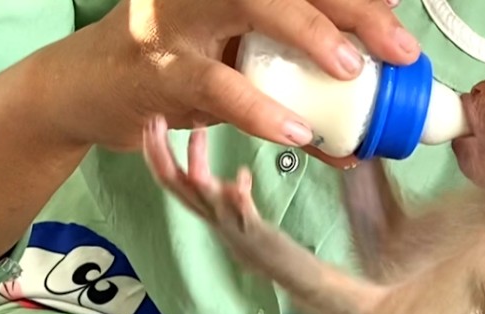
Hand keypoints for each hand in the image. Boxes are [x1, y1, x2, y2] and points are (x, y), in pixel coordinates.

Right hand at [49, 0, 419, 151]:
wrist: (86, 91)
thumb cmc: (174, 68)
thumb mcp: (239, 60)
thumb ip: (295, 70)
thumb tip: (366, 101)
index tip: (397, 11)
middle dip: (351, 9)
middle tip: (398, 46)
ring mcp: (177, 18)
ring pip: (251, 6)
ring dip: (311, 36)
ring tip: (353, 73)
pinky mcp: (157, 69)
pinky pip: (216, 86)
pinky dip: (261, 109)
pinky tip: (297, 130)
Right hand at [142, 117, 269, 241]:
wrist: (272, 265)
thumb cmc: (252, 235)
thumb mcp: (233, 209)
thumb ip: (227, 193)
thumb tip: (233, 170)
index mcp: (201, 204)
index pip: (168, 176)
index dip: (154, 151)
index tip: (150, 122)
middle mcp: (208, 212)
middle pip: (174, 183)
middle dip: (162, 151)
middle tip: (156, 122)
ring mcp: (228, 220)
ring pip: (203, 196)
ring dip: (196, 164)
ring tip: (197, 133)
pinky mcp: (251, 229)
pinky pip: (243, 212)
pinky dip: (239, 192)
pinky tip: (241, 173)